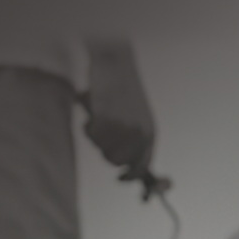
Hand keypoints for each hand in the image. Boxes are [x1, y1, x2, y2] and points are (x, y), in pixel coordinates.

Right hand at [83, 41, 155, 180]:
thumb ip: (133, 140)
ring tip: (101, 113)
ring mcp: (125, 129)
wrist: (114, 60)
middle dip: (105, 148)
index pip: (143, 166)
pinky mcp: (109, 120)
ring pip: (102, 149)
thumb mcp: (136, 116)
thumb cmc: (121, 86)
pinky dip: (89, 123)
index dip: (131, 176)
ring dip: (96, 134)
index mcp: (150, 133)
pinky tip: (95, 108)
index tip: (120, 178)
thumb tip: (123, 165)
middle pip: (116, 161)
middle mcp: (140, 134)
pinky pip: (91, 135)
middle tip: (103, 128)